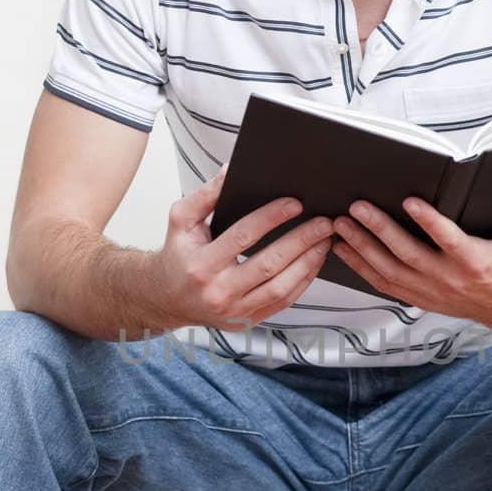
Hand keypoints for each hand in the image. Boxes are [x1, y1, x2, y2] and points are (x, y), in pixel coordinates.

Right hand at [147, 164, 337, 330]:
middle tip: (324, 222)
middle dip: (301, 240)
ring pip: (281, 287)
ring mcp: (235, 310)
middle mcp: (218, 291)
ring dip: (308, 262)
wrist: (167, 298)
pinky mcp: (247, 320)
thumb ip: (205, 195)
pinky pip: (282, 302)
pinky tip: (314, 262)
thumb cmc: (178, 255)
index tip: (295, 203)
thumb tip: (231, 170)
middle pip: (269, 263)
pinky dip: (303, 282)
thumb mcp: (181, 220)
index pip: (242, 236)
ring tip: (325, 240)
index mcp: (201, 264)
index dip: (271, 218)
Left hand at [330, 187, 491, 331]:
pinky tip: (344, 251)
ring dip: (362, 248)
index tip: (411, 202)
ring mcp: (431, 291)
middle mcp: (449, 279)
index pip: (449, 240)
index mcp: (476, 262)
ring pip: (390, 271)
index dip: (430, 222)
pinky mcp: (421, 298)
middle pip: (407, 254)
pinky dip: (362, 269)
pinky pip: (385, 285)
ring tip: (341, 226)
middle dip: (379, 230)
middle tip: (357, 208)